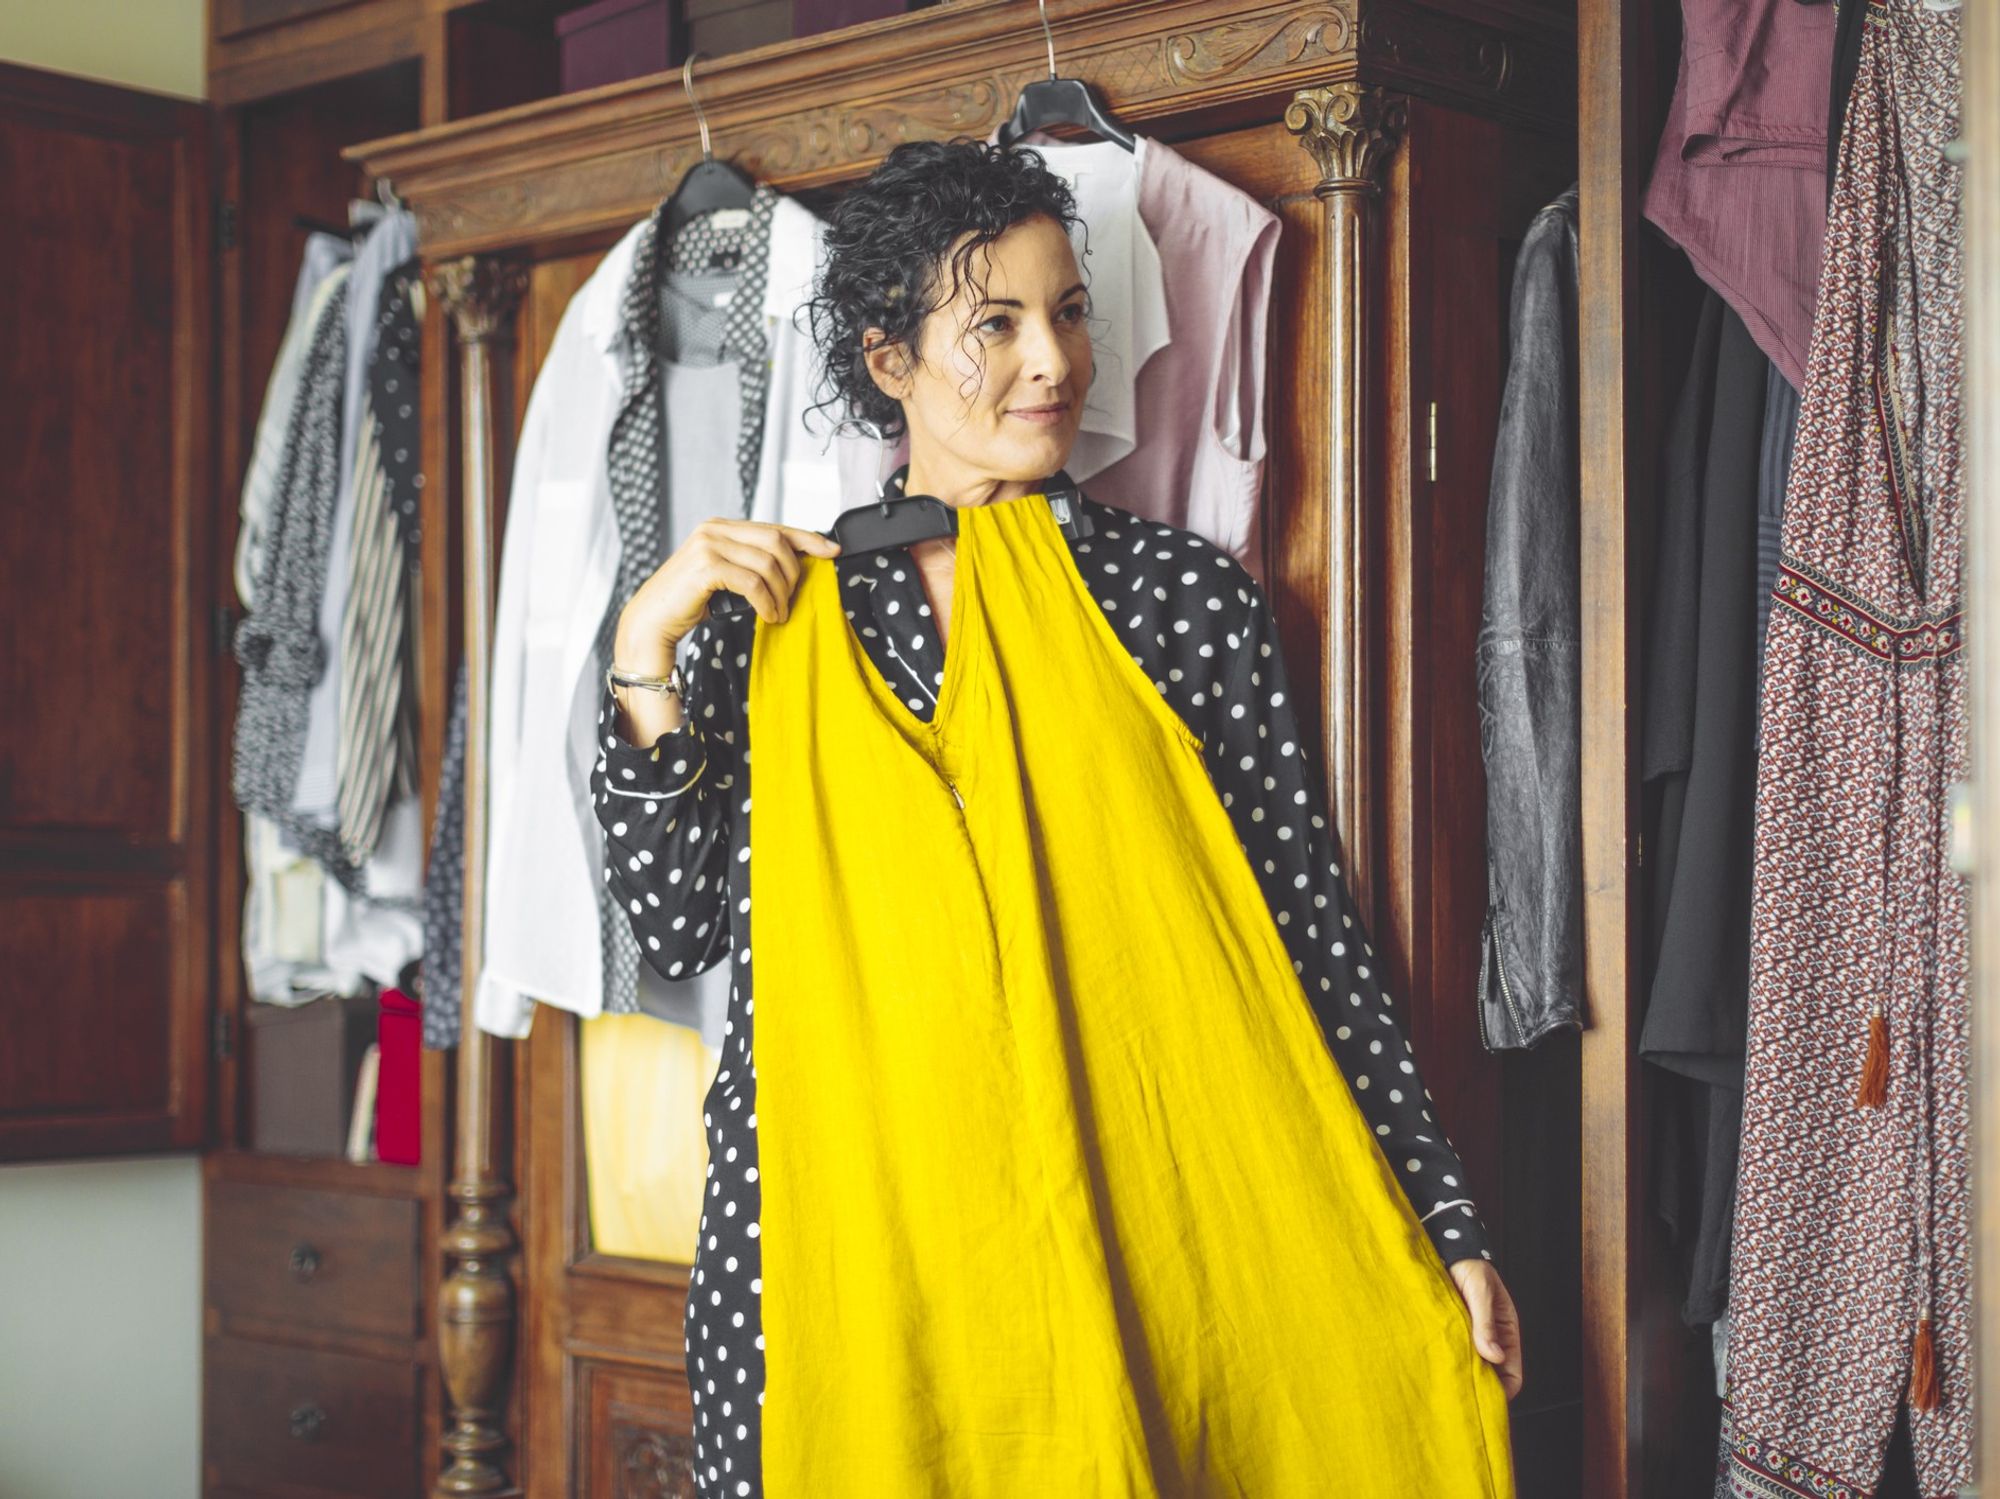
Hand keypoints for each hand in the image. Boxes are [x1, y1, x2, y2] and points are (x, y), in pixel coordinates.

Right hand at [614, 518, 840, 671]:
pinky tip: (769, 616)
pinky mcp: (705, 566)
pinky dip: (767, 602)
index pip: (774, 527)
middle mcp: (715, 529)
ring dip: (781, 593)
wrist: (653, 619)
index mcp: (722, 526)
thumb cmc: (691, 600)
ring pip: (768, 563)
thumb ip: (750, 563)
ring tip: (779, 613)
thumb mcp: (725, 575)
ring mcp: (709, 544)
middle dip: (793, 573)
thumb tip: (793, 567)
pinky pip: (753, 582)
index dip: (807, 538)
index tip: (832, 551)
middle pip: (776, 542)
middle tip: (792, 599)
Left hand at [1449, 1258, 1522, 1399]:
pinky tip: (1437, 1367)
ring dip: (1463, 1375)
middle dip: (1481, 1388)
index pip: (1512, 1374)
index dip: (1503, 1391)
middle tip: (1462, 1398)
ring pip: (1471, 1368)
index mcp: (1506, 1332)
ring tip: (1448, 1384)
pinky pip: (1453, 1354)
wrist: (1447, 1249)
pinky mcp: (1451, 1333)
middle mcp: (1490, 1339)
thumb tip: (1495, 1357)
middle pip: (1491, 1377)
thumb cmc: (1470, 1267)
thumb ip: (1485, 1323)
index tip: (1487, 1401)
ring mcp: (1470, 1338)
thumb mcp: (1481, 1292)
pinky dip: (1448, 1362)